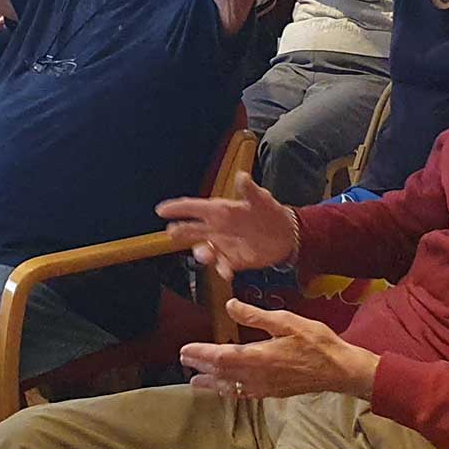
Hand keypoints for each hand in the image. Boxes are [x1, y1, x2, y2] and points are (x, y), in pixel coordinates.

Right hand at [157, 172, 297, 275]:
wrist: (287, 236)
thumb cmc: (271, 213)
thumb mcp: (262, 200)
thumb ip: (250, 191)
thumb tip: (242, 176)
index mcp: (221, 211)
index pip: (194, 207)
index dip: (177, 208)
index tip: (161, 209)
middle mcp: (218, 228)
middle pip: (191, 230)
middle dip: (180, 231)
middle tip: (171, 233)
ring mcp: (224, 245)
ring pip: (203, 250)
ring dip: (202, 253)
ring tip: (206, 255)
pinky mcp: (233, 260)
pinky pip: (221, 266)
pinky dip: (222, 270)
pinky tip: (226, 272)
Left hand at [178, 301, 379, 399]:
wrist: (340, 370)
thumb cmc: (317, 343)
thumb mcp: (287, 321)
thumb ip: (256, 316)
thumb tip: (230, 306)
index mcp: (259, 356)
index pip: (221, 357)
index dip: (200, 354)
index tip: (185, 350)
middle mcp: (257, 375)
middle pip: (221, 373)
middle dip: (201, 367)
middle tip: (184, 361)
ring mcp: (265, 387)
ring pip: (231, 387)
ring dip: (211, 383)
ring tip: (195, 382)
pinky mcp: (273, 393)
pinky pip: (244, 394)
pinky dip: (230, 391)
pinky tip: (227, 390)